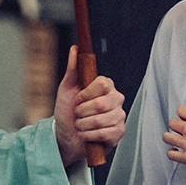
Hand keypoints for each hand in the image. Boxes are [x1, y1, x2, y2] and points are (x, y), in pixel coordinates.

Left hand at [55, 46, 125, 166]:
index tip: (77, 100)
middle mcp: (116, 99)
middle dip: (82, 112)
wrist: (66, 136)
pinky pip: (104, 134)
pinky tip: (86, 134)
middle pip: (101, 104)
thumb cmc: (68, 111)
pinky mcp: (119, 132)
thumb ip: (73, 69)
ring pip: (101, 120)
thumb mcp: (66, 89)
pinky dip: (89, 135)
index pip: (103, 84)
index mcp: (106, 86)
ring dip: (83, 125)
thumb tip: (75, 48)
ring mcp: (119, 116)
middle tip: (77, 115)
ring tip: (80, 125)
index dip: (85, 94)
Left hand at [162, 105, 185, 175]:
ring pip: (166, 137)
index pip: (180, 110)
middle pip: (172, 123)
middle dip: (177, 127)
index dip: (183, 116)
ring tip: (177, 142)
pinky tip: (178, 153)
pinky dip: (173, 154)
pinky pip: (170, 154)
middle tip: (183, 133)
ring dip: (171, 139)